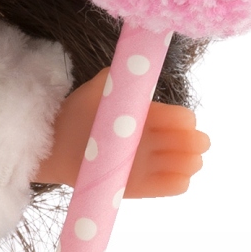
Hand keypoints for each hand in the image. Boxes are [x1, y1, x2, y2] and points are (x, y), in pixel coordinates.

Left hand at [36, 69, 211, 196]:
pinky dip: (177, 182)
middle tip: (193, 144)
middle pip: (190, 142)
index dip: (186, 121)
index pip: (182, 118)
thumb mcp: (99, 88)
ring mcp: (149, 163)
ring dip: (189, 163)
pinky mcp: (139, 186)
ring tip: (185, 161)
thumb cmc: (79, 112)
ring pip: (185, 165)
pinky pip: (169, 187)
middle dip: (194, 143)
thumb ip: (119, 77)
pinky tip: (178, 177)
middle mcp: (155, 139)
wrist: (56, 144)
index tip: (184, 122)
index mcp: (151, 115)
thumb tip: (137, 65)